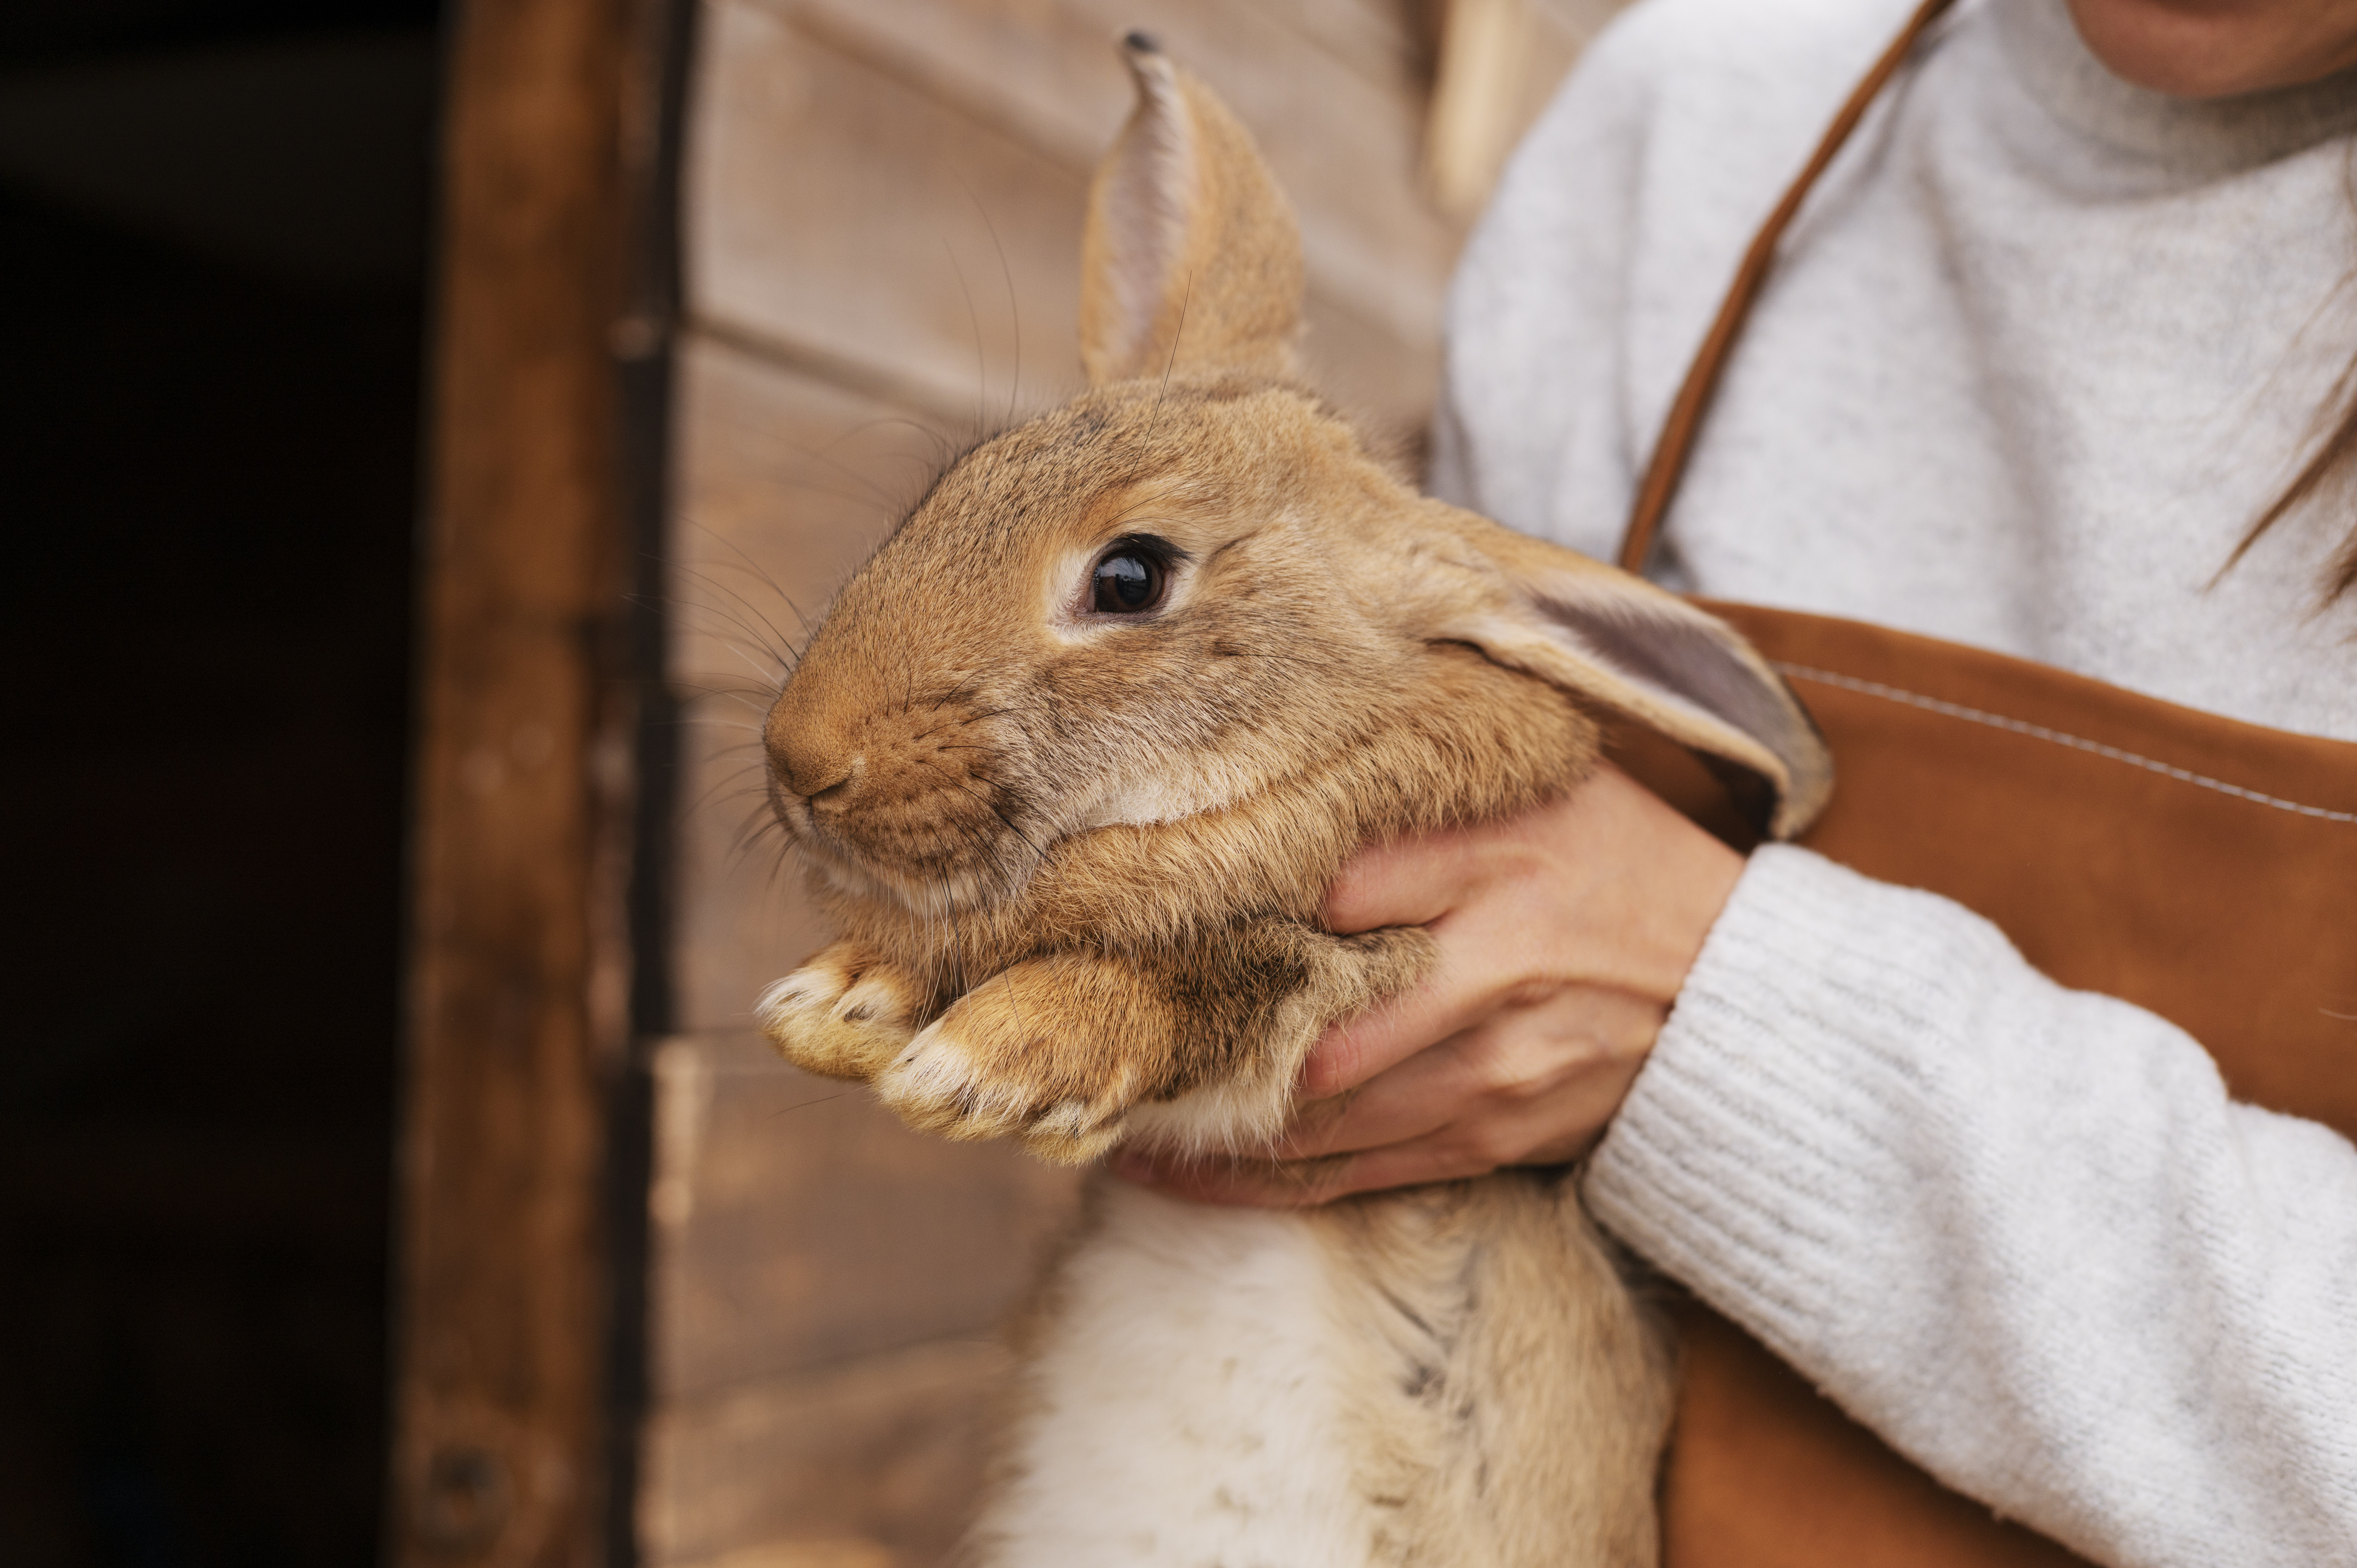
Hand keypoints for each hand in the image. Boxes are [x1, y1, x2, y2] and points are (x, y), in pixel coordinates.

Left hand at [1110, 763, 1743, 1204]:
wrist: (1744, 996)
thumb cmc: (1629, 869)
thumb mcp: (1548, 793)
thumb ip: (1429, 791)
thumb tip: (1297, 784)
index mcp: (1500, 874)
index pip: (1338, 888)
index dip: (1232, 901)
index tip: (1134, 905)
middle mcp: (1491, 982)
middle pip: (1313, 1028)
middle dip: (1199, 1041)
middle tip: (1093, 1030)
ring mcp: (1490, 1077)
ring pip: (1321, 1119)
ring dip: (1209, 1128)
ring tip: (1109, 1113)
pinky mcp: (1489, 1140)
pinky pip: (1355, 1175)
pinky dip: (1261, 1184)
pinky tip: (1178, 1175)